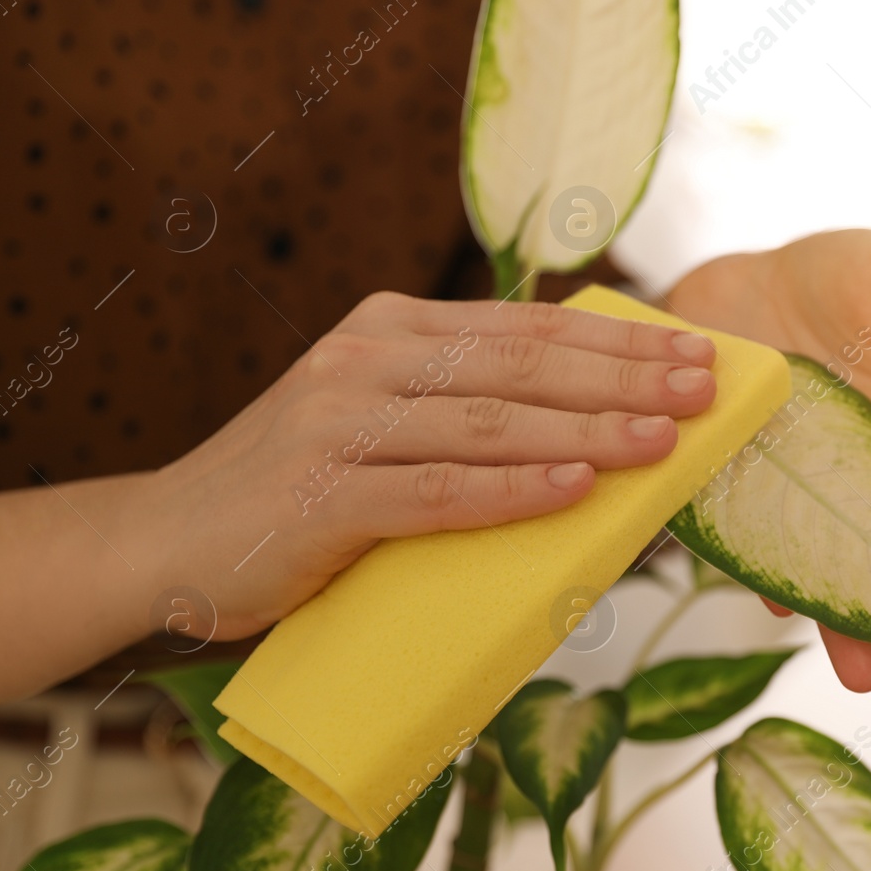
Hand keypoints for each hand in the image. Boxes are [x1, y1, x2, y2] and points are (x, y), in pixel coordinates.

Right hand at [145, 292, 720, 639]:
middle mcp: (367, 359)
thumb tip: (590, 430)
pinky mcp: (322, 496)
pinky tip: (575, 488)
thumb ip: (463, 411)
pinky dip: (512, 489)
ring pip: (489, 421)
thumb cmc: (302, 489)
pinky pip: (435, 491)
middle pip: (522, 362)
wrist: (166, 543)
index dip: (618, 340)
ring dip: (588, 428)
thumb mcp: (382, 424)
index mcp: (391, 329)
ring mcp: (341, 423)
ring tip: (663, 440)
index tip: (696, 353)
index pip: (526, 327)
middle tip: (704, 388)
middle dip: (624, 375)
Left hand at [666, 229, 870, 735]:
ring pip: (822, 576)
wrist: (739, 275)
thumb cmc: (842, 282)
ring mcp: (790, 493)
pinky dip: (760, 567)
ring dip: (845, 632)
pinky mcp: (725, 481)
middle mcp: (854, 487)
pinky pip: (741, 536)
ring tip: (864, 684)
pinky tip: (778, 602)